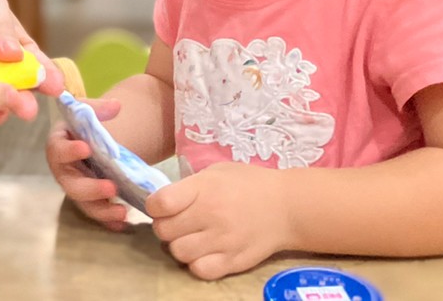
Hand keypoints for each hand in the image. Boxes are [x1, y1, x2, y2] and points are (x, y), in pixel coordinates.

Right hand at [45, 97, 129, 229]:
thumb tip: (117, 106)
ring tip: (122, 211)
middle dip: (91, 189)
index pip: (58, 150)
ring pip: (83, 203)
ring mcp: (75, 187)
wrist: (87, 140)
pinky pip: (96, 212)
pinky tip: (121, 223)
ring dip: (102, 209)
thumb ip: (99, 108)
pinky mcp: (87, 200)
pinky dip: (108, 219)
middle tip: (111, 188)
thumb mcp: (88, 111)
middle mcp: (62, 170)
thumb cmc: (82, 125)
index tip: (86, 148)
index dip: (70, 151)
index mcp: (58, 145)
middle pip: (71, 185)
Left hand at [146, 162, 291, 280]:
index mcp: (204, 188)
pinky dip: (196, 264)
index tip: (162, 205)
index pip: (160, 203)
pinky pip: (200, 271)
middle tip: (177, 222)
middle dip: (165, 226)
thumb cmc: (249, 183)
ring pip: (178, 253)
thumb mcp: (217, 171)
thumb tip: (163, 200)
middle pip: (164, 231)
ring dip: (179, 246)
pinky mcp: (233, 261)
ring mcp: (222, 241)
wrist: (288, 207)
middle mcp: (211, 215)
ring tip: (190, 238)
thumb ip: (190, 185)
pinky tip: (204, 253)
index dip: (154, 206)